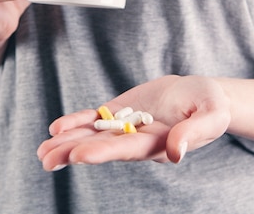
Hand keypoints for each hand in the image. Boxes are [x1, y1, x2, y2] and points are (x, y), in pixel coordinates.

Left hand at [37, 75, 230, 170]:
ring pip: (94, 135)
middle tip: (47, 159)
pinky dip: (77, 122)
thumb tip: (177, 153)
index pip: (126, 150)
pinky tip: (57, 129)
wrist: (200, 94)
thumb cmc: (211, 104)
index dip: (102, 152)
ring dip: (68, 142)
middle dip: (74, 152)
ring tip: (42, 151)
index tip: (78, 155)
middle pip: (102, 147)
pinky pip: (95, 117)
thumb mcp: (210, 115)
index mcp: (158, 144)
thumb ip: (195, 132)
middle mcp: (137, 139)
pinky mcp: (121, 111)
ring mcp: (127, 126)